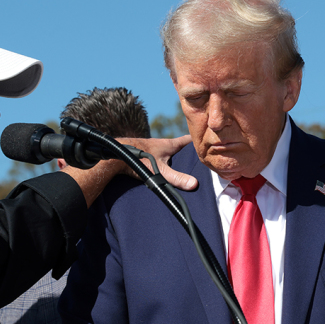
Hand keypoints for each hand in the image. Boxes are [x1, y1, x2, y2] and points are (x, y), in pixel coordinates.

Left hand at [62, 134, 196, 206]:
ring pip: (168, 151)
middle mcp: (162, 144)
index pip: (188, 139)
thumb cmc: (139, 159)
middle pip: (180, 146)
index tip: (207, 139)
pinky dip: (163, 161)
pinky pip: (158, 157)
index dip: (197, 139)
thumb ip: (177, 178)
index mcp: (169, 144)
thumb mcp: (161, 171)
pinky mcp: (144, 154)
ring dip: (175, 157)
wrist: (117, 155)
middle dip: (188, 151)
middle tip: (199, 156)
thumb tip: (194, 184)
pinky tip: (163, 169)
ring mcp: (152, 148)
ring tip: (184, 166)